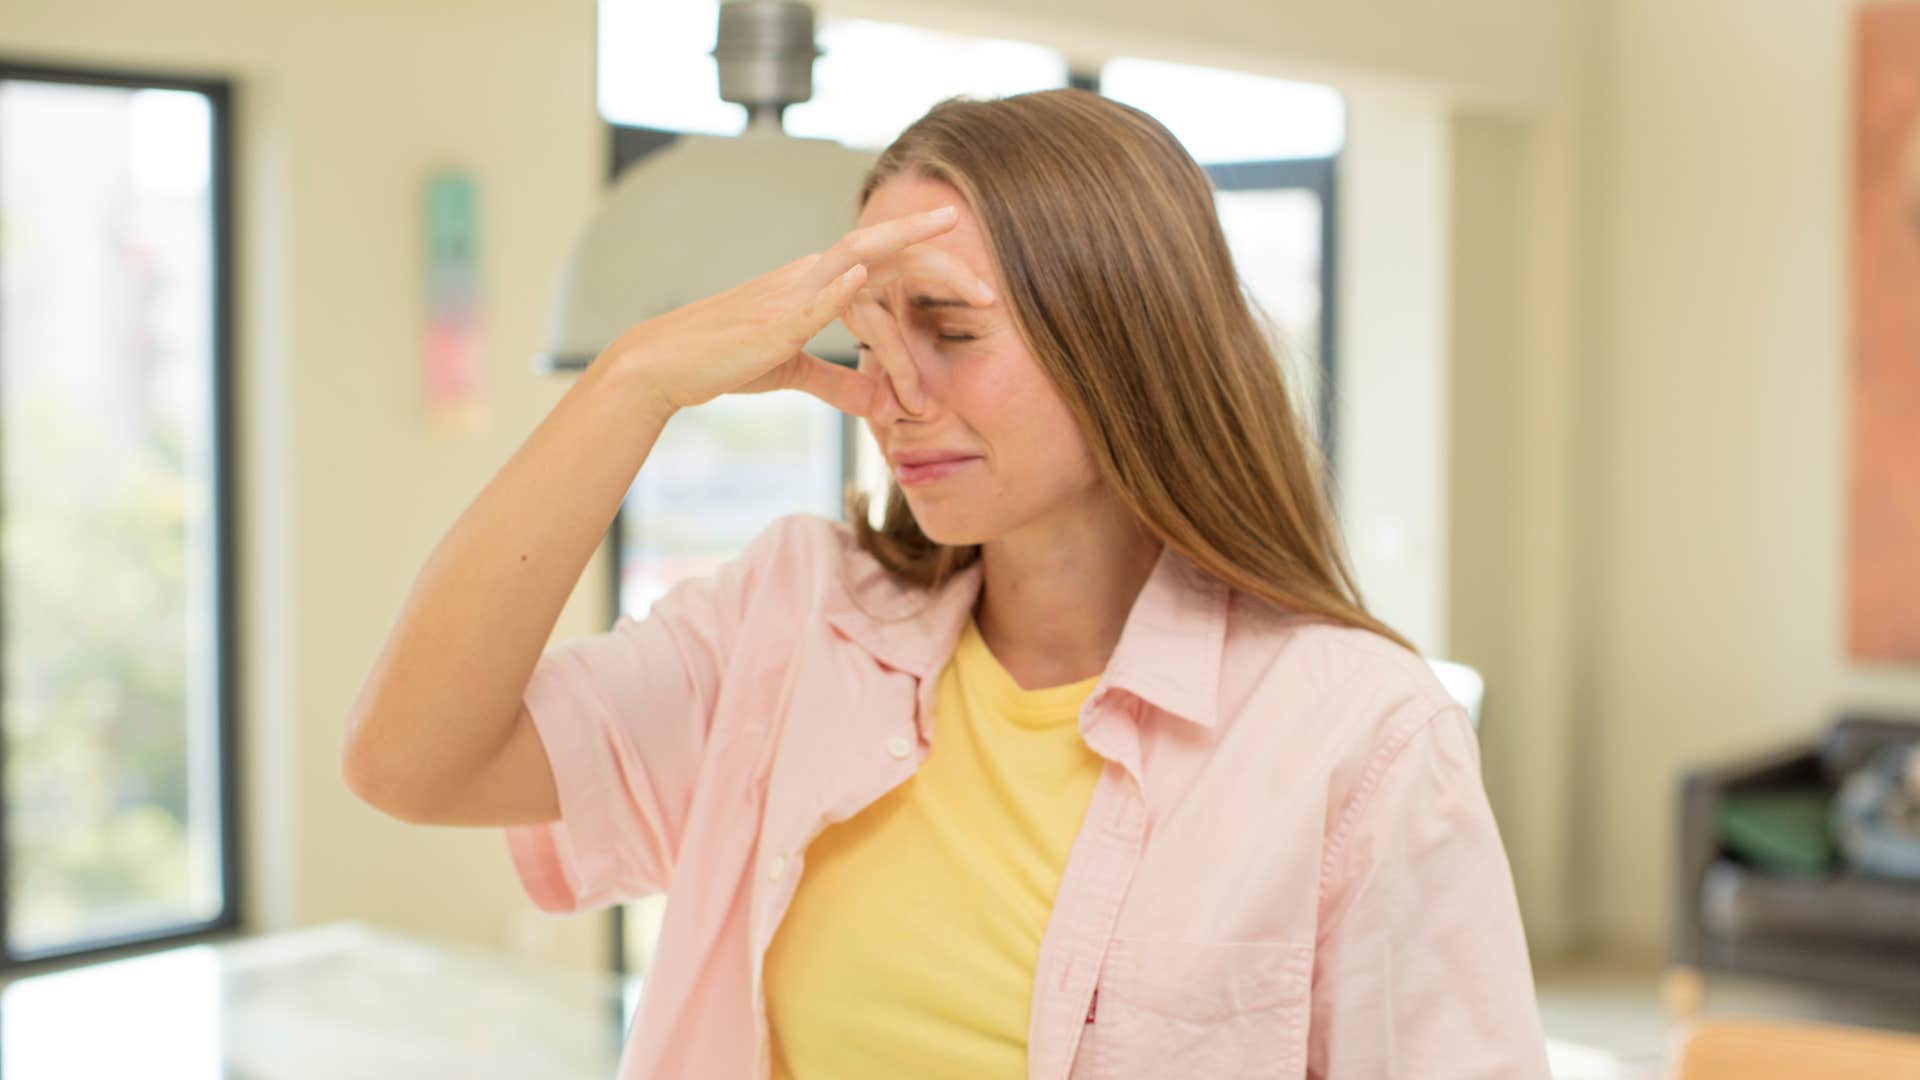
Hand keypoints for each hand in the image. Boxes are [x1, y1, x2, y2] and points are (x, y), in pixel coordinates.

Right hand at [605, 205, 993, 416]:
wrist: (666, 364)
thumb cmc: (724, 360)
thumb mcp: (792, 373)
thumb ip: (838, 384)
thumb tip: (879, 403)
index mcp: (817, 284)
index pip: (888, 274)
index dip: (935, 285)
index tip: (981, 303)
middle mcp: (809, 275)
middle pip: (885, 251)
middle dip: (940, 261)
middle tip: (990, 286)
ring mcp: (790, 292)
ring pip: (856, 259)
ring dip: (904, 245)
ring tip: (947, 233)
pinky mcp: (770, 322)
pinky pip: (810, 298)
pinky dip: (838, 286)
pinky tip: (863, 275)